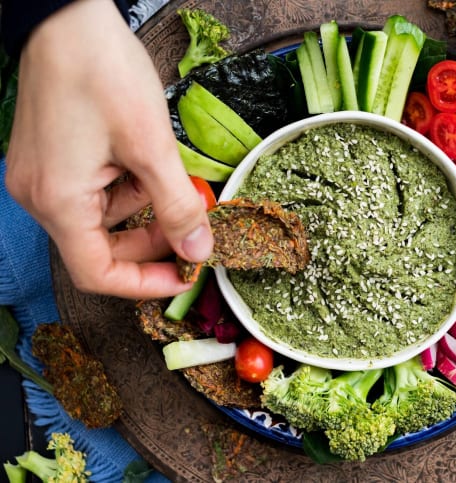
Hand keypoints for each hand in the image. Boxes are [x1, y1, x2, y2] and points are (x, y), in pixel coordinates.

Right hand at [4, 0, 212, 298]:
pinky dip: (127, 185)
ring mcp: (42, 176)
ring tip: (170, 176)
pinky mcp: (51, 158)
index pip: (98, 272)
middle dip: (152, 240)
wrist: (68, 17)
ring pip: (102, 217)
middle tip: (192, 226)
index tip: (185, 275)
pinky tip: (146, 160)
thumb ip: (177, 206)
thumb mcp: (152, 147)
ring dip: (143, 206)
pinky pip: (93, 191)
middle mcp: (41, 195)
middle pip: (100, 246)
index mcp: (57, 201)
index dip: (146, 283)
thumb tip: (197, 250)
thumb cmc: (102, 72)